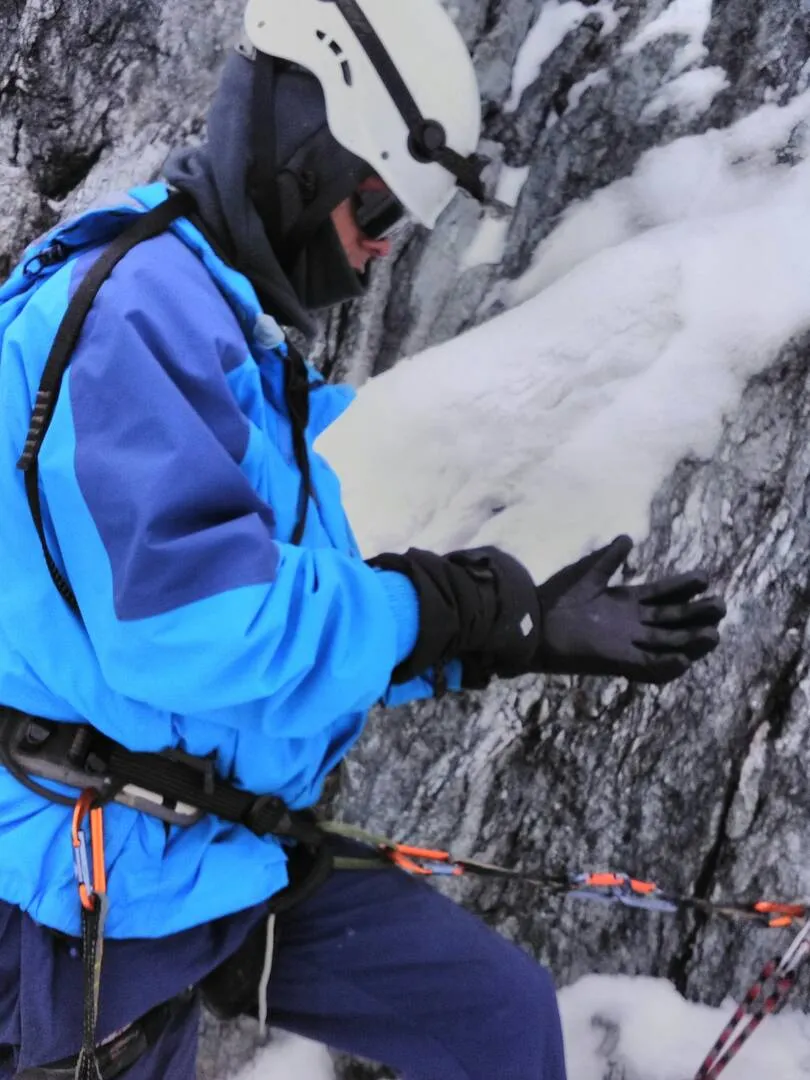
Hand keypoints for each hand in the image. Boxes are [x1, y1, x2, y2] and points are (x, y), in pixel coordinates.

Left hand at [533, 535, 724, 683]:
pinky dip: (665, 666)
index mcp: (625, 602)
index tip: (705, 576)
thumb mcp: (587, 573)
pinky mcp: (617, 662)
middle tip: (720, 606)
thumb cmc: (556, 597)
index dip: (683, 587)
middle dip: (697, 615)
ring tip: (714, 635)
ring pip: (667, 645)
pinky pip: (647, 668)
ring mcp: (626, 644)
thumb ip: (609, 558)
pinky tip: (684, 659)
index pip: (663, 594)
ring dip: (690, 642)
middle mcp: (631, 624)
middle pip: (673, 620)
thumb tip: (628, 537)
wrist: (531, 623)